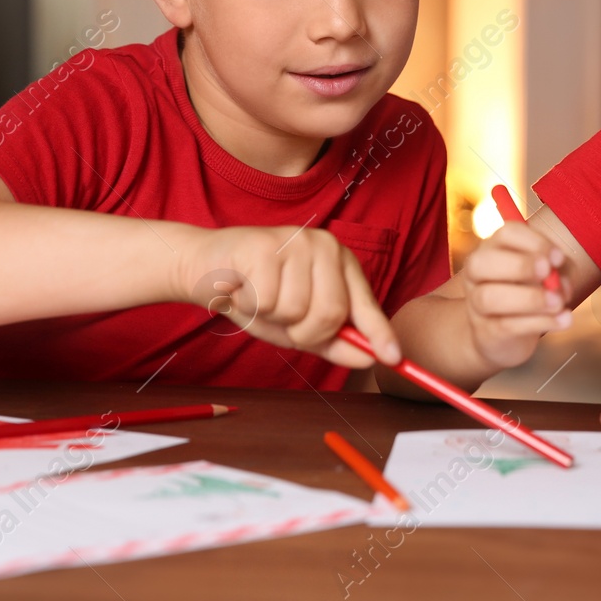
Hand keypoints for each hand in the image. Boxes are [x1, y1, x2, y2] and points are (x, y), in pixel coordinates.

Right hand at [182, 225, 399, 369]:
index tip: (394, 358)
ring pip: (296, 311)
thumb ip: (334, 339)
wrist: (205, 266)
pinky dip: (251, 305)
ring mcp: (294, 242)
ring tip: (259, 296)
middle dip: (303, 332)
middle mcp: (323, 245)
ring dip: (272, 317)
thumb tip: (370, 357)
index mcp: (339, 261)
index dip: (379, 333)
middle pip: (331, 314)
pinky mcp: (263, 246)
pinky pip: (268, 301)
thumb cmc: (256, 293)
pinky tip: (243, 287)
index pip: (365, 304)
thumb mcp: (298, 322)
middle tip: (281, 316)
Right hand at [460, 219, 571, 369]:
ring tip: (558, 303)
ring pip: (489, 297)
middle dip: (519, 265)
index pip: (505, 234)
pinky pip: (505, 326)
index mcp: (494, 249)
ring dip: (529, 299)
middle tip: (548, 272)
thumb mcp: (548, 275)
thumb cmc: (528, 293)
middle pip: (481, 262)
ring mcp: (475, 304)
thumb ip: (557, 271)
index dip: (533, 241)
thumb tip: (558, 279)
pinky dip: (538, 322)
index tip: (558, 257)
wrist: (503, 335)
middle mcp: (476, 274)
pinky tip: (562, 320)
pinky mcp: (484, 332)